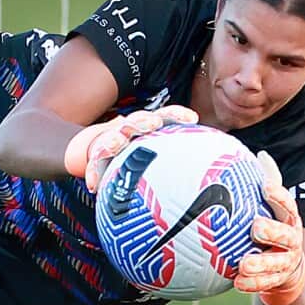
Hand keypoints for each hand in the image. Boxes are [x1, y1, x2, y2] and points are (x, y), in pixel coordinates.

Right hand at [63, 105, 198, 191]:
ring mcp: (112, 138)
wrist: (98, 151)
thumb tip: (210, 190)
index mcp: (149, 129)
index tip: (192, 118)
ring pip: (112, 136)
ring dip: (114, 139)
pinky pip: (93, 163)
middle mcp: (131, 130)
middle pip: (138, 121)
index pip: (165, 116)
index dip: (177, 115)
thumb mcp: (156, 162)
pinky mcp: (96, 153)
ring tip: (116, 143)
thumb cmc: (136, 161)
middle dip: (146, 120)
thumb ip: (178, 169)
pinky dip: (94, 173)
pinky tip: (94, 185)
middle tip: (154, 123)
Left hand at [235, 151, 304, 304]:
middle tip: (255, 227)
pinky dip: (253, 284)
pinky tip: (236, 282)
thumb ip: (269, 184)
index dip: (279, 196)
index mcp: (289, 220)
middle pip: (286, 235)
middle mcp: (292, 240)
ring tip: (244, 264)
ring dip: (261, 264)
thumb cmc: (274, 230)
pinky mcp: (280, 281)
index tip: (265, 187)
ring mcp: (287, 262)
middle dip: (273, 231)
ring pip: (277, 263)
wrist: (289, 271)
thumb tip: (260, 153)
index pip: (287, 205)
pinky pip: (267, 283)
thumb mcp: (274, 208)